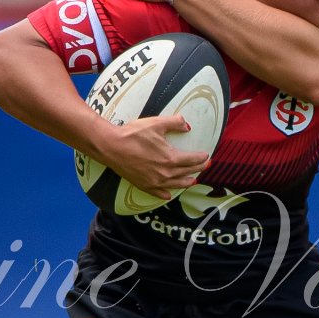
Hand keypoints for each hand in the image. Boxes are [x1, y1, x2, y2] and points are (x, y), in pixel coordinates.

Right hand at [93, 114, 207, 199]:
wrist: (111, 147)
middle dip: (198, 168)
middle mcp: (165, 173)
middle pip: (187, 172)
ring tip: (193, 180)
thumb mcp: (156, 123)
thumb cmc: (133, 134)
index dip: (202, 158)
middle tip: (205, 166)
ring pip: (176, 185)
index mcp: (171, 158)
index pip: (193, 160)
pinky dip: (166, 193)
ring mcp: (154, 182)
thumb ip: (175, 123)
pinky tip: (169, 194)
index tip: (207, 156)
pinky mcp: (143, 186)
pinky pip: (158, 193)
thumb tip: (187, 125)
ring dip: (187, 182)